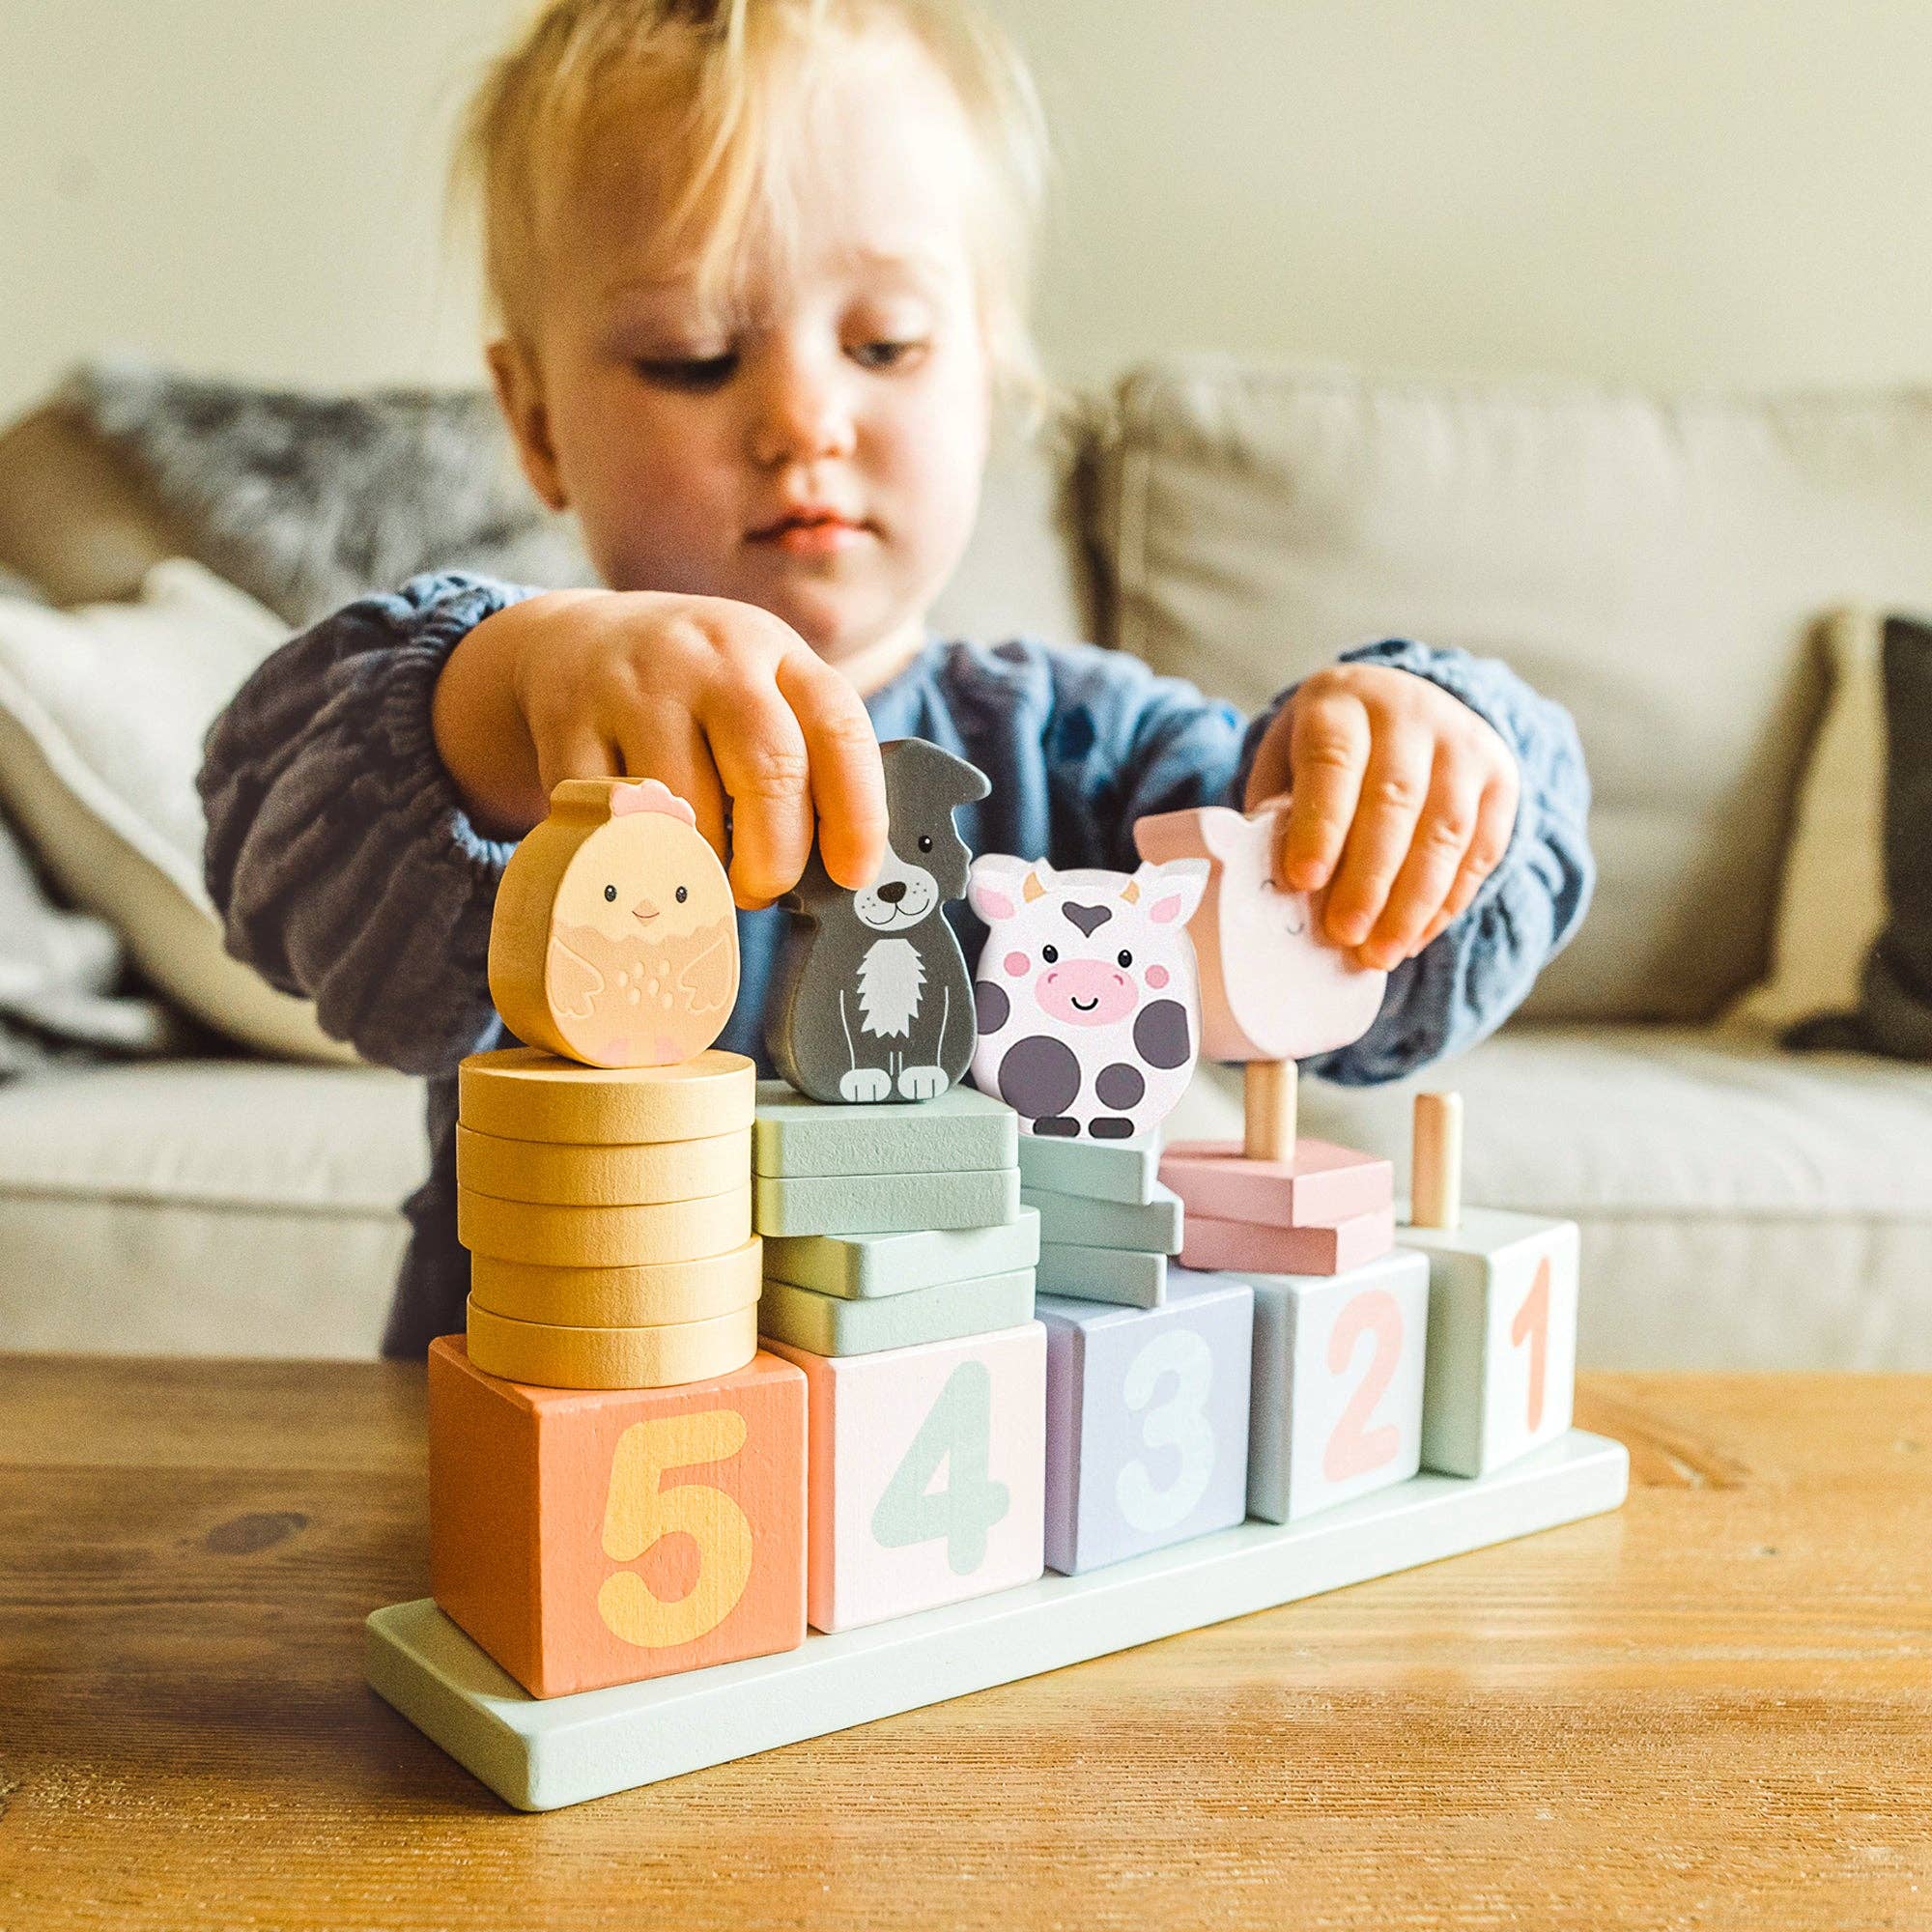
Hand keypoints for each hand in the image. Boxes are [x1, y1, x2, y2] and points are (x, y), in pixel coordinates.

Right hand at [432, 589, 887, 908]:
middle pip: (770, 771)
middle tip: (763, 891)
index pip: (840, 730)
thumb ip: (807, 760)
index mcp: (776, 653)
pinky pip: (613, 822)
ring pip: (688, 809)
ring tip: (700, 868)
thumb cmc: (698, 692)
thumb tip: (844, 874)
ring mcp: (635, 686)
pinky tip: (641, 855)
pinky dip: (631, 857)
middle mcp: (711, 659)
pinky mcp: (569, 722)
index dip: (858, 815)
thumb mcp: (763, 692)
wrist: (576, 641)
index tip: (852, 877)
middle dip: (776, 858)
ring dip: (701, 865)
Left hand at [1244, 662, 1518, 970]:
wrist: (1401, 706)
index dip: (1320, 824)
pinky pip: (1481, 850)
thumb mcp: (1287, 761)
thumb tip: (1277, 890)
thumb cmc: (1325, 754)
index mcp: (1343, 703)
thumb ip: (1279, 814)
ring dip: (1412, 903)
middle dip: (1369, 878)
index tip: (1302, 881)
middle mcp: (1410, 714)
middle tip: (1344, 934)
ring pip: (1446, 831)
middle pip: (1395, 800)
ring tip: (1379, 953)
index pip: (1333, 761)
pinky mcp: (1500, 780)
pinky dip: (1446, 903)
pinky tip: (1412, 938)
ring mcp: (1464, 744)